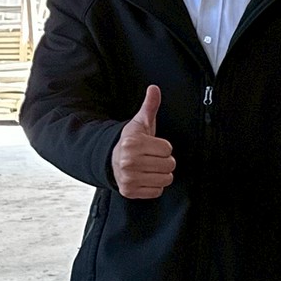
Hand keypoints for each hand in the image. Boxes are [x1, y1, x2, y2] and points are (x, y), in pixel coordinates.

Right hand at [110, 85, 174, 200]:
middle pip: (169, 165)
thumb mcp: (141, 123)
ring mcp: (128, 178)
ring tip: (149, 167)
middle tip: (151, 157)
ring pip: (166, 179)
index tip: (152, 146)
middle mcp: (129, 161)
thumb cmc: (131, 142)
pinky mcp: (129, 191)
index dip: (163, 147)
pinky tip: (145, 177)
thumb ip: (150, 106)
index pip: (168, 149)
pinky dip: (154, 186)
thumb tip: (154, 88)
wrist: (111, 160)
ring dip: (161, 174)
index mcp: (132, 143)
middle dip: (164, 161)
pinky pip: (157, 191)